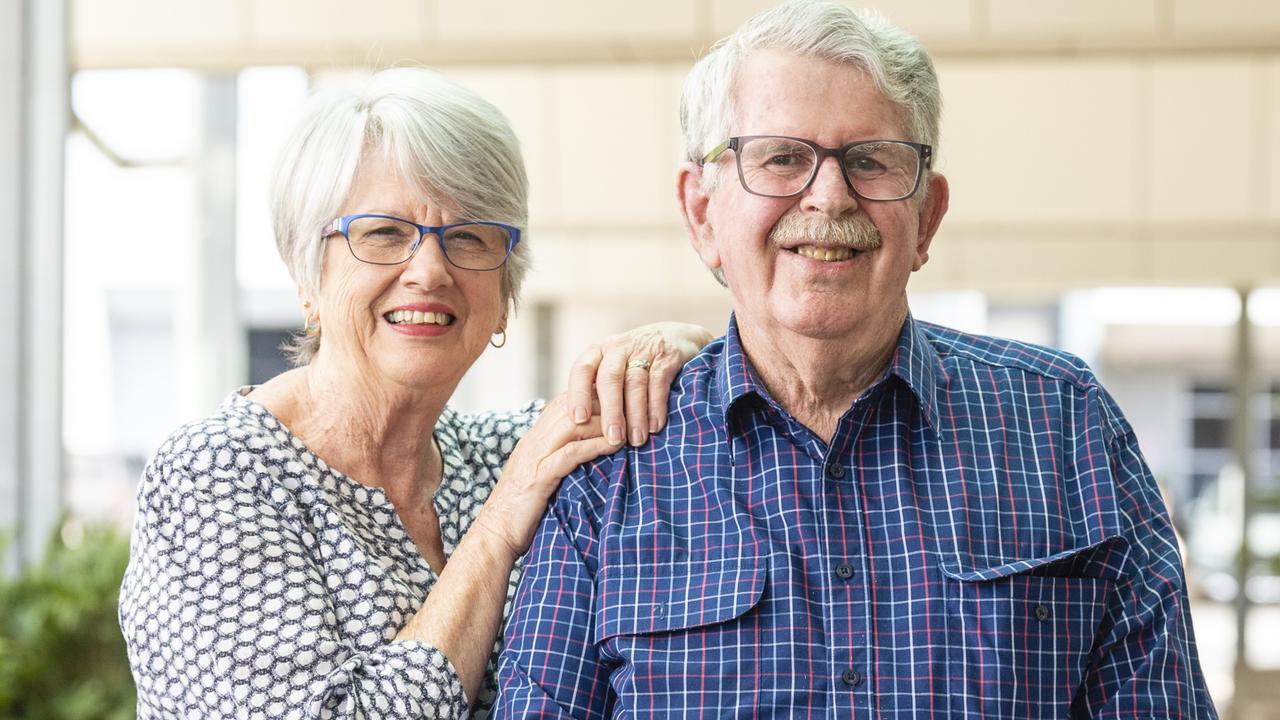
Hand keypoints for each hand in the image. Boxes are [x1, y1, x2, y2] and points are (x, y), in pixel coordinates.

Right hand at [471, 395, 614, 557]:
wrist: (495, 534)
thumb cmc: (523, 510)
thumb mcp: (541, 475)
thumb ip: (559, 458)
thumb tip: (590, 451)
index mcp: (534, 439)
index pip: (563, 402)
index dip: (591, 394)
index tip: (619, 397)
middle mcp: (533, 441)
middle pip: (570, 405)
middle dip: (603, 401)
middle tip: (632, 405)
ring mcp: (535, 457)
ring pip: (572, 423)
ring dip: (604, 421)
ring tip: (630, 424)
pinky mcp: (539, 477)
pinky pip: (570, 452)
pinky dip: (595, 445)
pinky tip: (615, 445)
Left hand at [565, 322, 714, 447]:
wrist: (677, 336)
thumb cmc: (635, 363)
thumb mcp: (613, 368)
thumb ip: (597, 391)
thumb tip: (579, 428)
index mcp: (599, 352)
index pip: (582, 370)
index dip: (578, 394)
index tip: (579, 420)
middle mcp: (618, 348)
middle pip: (610, 379)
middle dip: (611, 411)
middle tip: (613, 439)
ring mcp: (643, 350)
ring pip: (635, 383)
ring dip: (636, 414)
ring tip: (636, 439)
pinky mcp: (667, 357)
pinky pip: (659, 383)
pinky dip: (656, 406)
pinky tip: (655, 426)